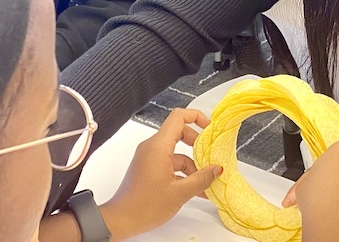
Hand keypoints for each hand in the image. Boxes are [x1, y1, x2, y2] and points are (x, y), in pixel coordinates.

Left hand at [101, 108, 221, 239]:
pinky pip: (169, 163)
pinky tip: (194, 188)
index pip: (178, 117)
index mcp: (157, 147)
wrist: (121, 220)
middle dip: (197, 144)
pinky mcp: (148, 168)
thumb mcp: (180, 193)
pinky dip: (182, 172)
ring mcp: (149, 158)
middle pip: (179, 133)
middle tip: (210, 156)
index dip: (196, 117)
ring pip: (176, 152)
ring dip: (192, 164)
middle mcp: (151, 148)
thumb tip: (217, 169)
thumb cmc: (144, 206)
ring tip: (205, 182)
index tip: (209, 128)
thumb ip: (202, 179)